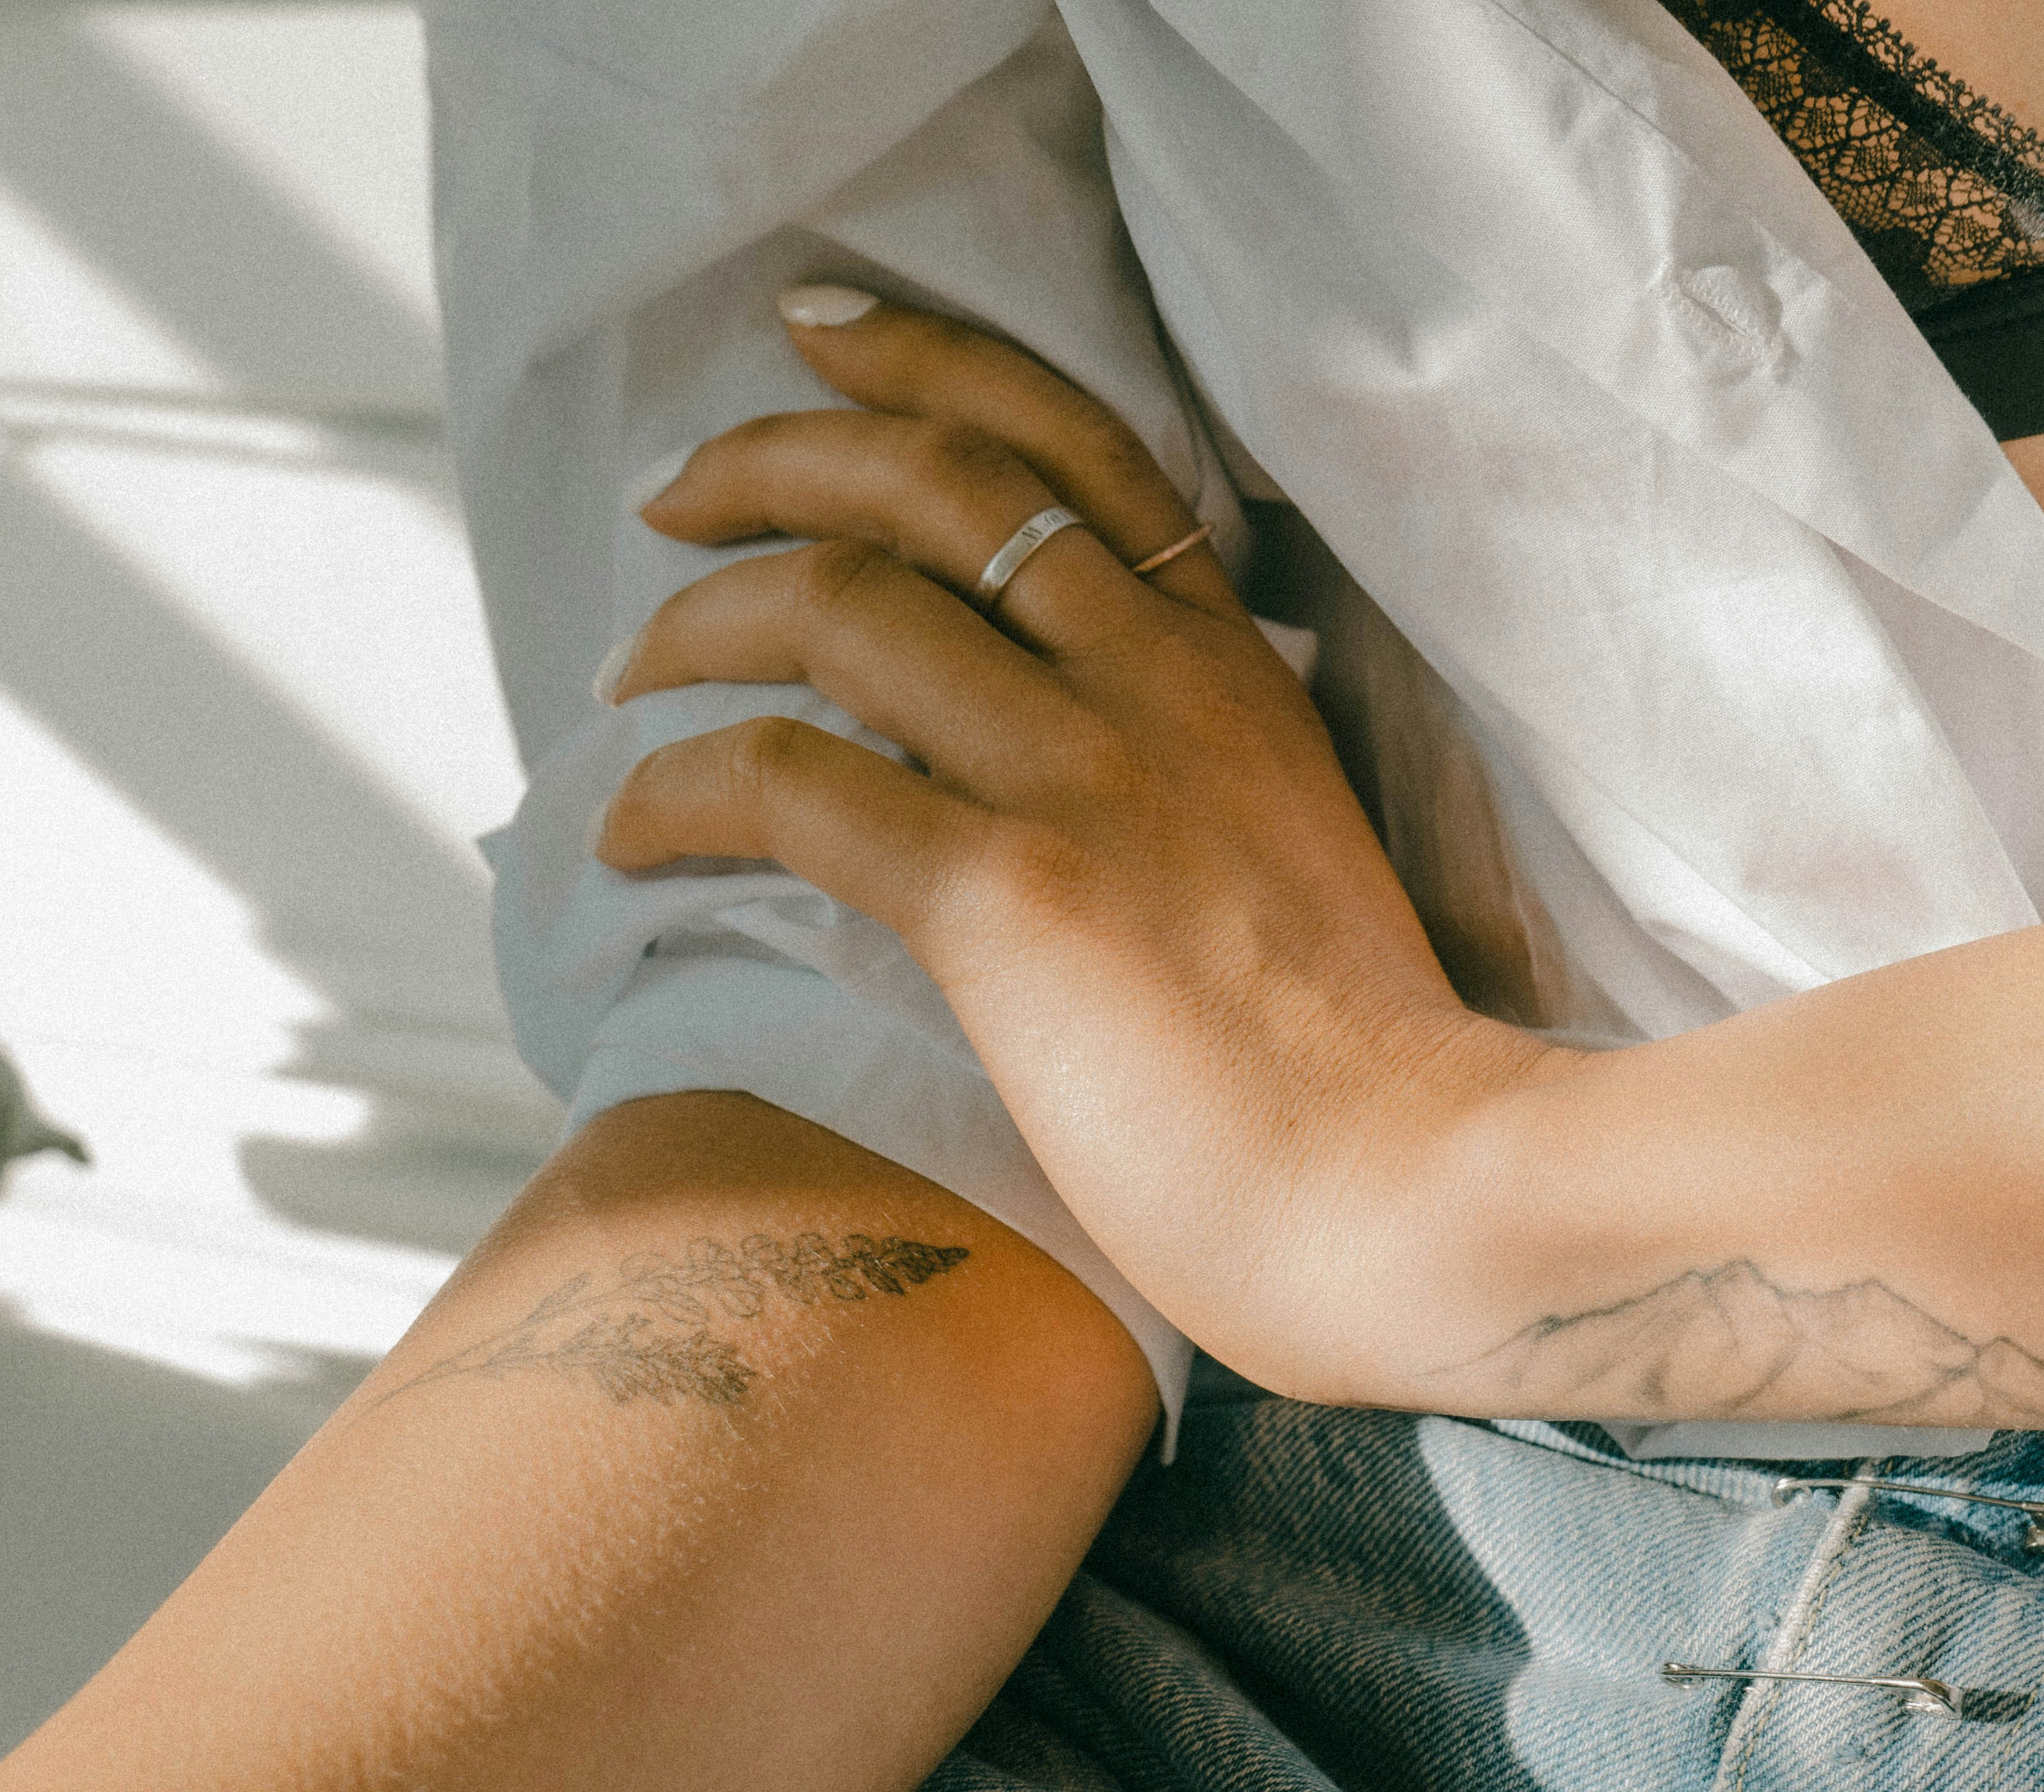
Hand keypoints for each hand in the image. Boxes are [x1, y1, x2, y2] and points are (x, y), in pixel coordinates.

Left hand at [597, 285, 1559, 1399]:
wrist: (1419, 1197)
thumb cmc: (1361, 1088)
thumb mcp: (1296, 864)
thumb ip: (1205, 786)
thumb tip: (1095, 787)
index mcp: (1233, 669)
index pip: (1072, 446)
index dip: (929, 365)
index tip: (821, 342)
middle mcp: (1158, 681)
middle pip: (934, 478)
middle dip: (775, 453)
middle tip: (673, 490)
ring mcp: (1085, 773)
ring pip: (838, 599)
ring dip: (696, 620)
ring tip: (624, 673)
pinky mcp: (1010, 889)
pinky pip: (785, 782)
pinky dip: (675, 792)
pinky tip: (626, 833)